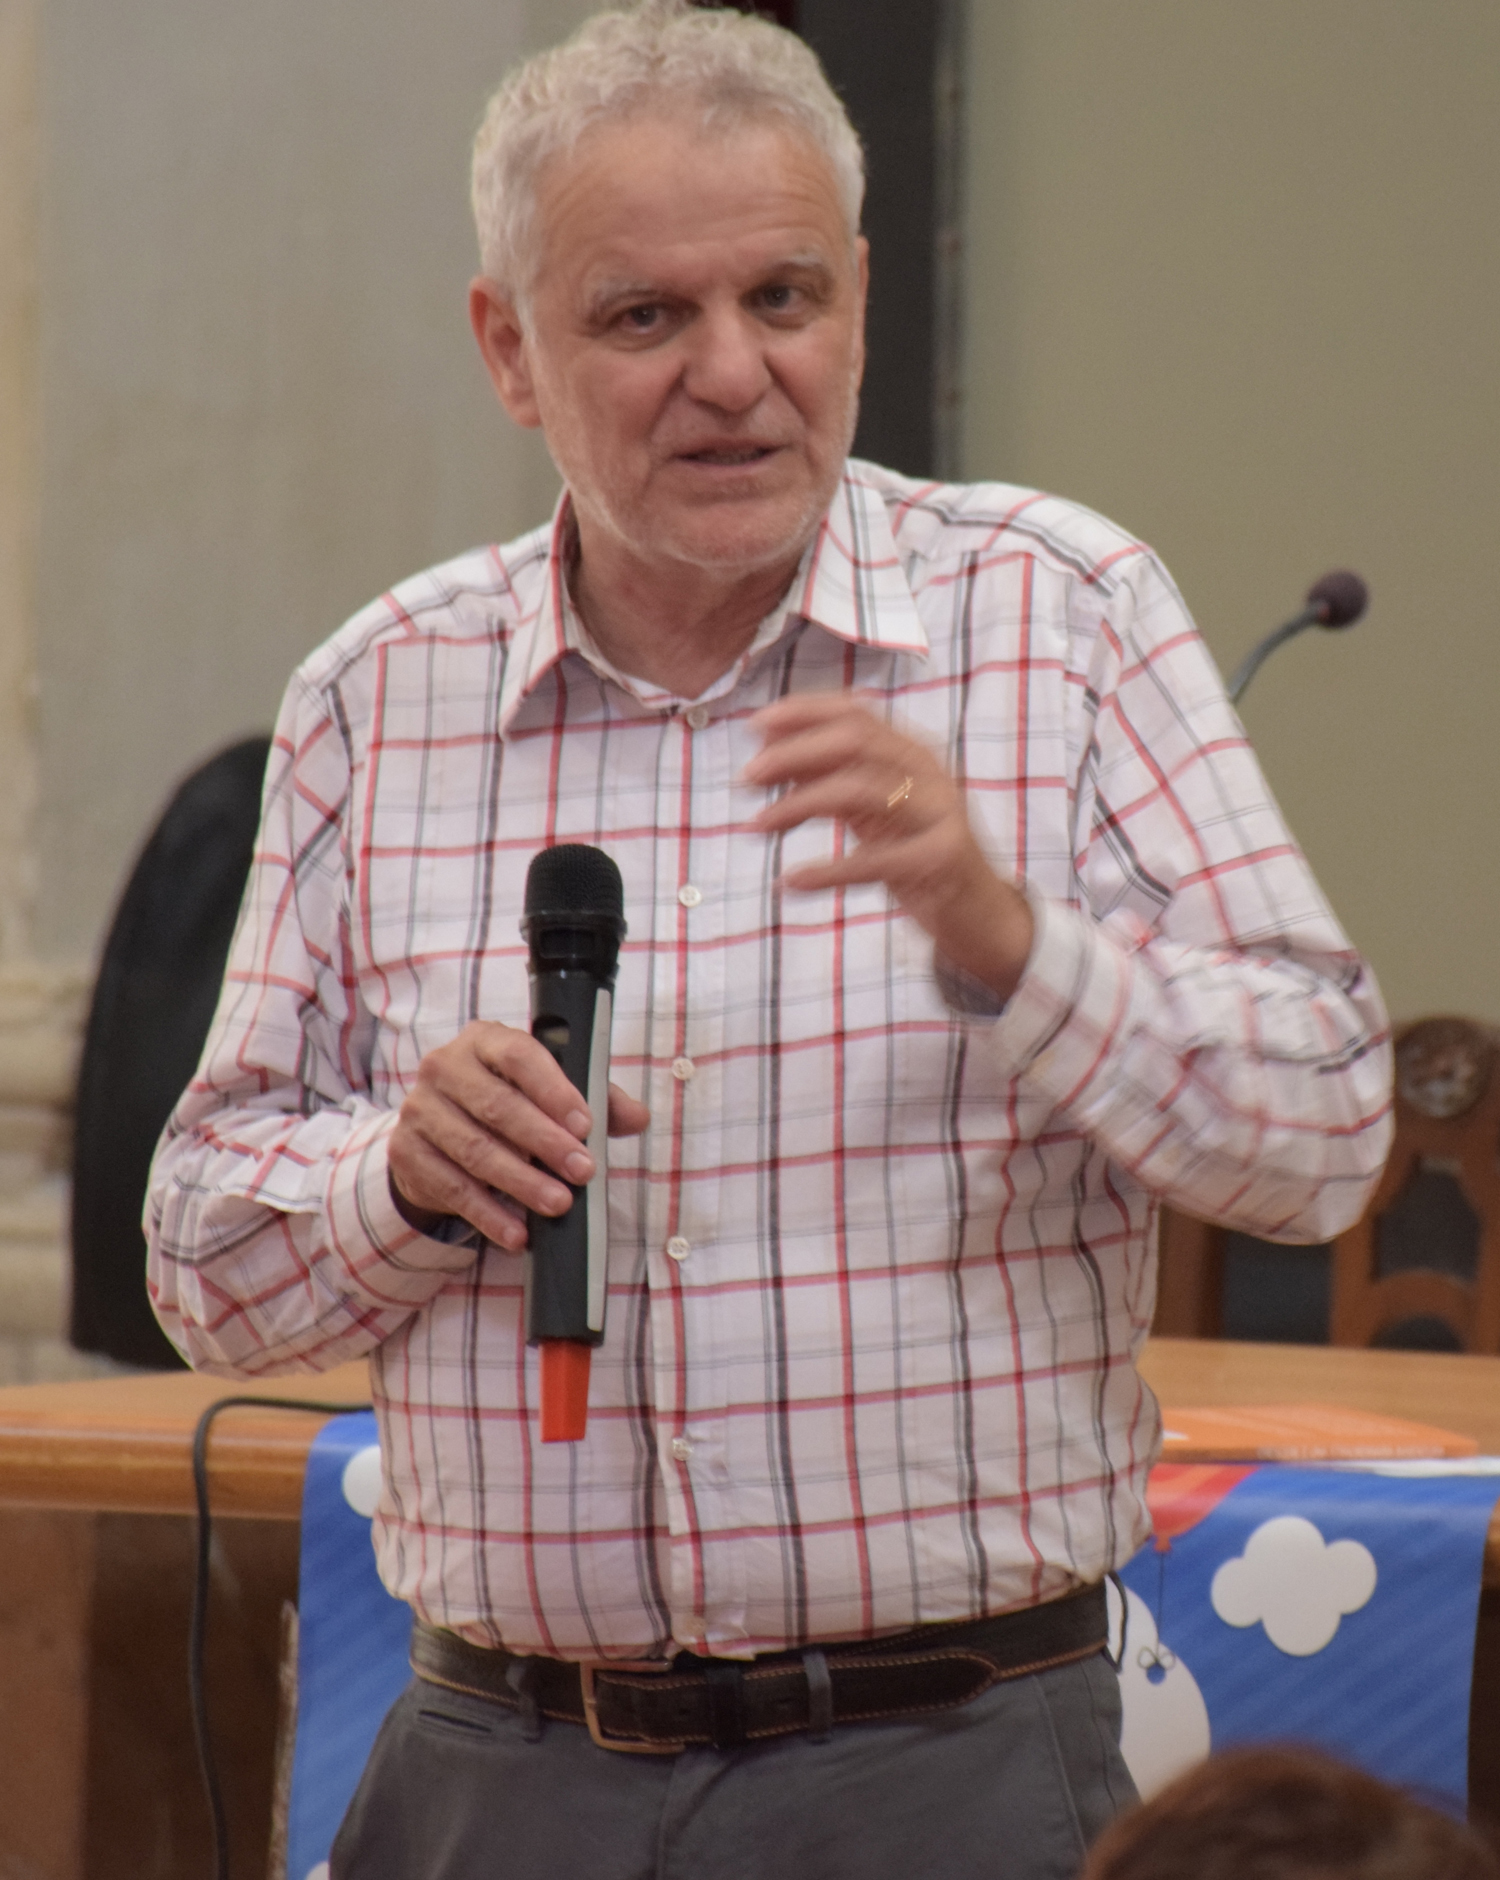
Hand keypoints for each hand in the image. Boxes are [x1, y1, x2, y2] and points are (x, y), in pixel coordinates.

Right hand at [387, 1020, 649, 1248]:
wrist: (436, 1132)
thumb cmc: (503, 1103)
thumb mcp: (546, 1092)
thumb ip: (595, 1099)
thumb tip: (636, 1117)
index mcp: (484, 1040)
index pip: (520, 1056)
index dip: (555, 1091)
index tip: (586, 1125)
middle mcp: (444, 1066)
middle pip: (498, 1106)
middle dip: (546, 1143)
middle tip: (583, 1172)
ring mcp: (420, 1109)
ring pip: (475, 1150)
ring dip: (522, 1182)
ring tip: (558, 1204)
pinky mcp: (407, 1152)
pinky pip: (453, 1188)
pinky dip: (488, 1214)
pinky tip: (517, 1232)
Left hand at [744, 693, 1034, 1000]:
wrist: (978, 912)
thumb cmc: (915, 854)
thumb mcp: (871, 810)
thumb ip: (831, 778)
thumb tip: (770, 750)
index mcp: (911, 752)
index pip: (855, 712)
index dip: (804, 712)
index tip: (755, 724)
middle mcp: (928, 773)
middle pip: (854, 741)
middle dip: (794, 752)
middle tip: (747, 776)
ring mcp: (940, 813)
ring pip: (860, 790)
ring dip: (799, 804)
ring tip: (756, 825)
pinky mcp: (941, 859)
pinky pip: (875, 861)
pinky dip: (827, 870)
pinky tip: (791, 882)